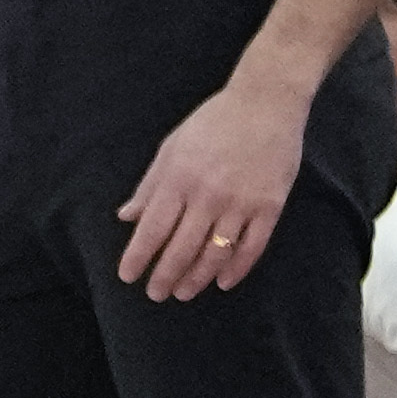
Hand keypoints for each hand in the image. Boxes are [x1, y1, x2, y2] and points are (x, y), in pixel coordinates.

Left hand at [113, 75, 308, 299]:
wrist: (266, 103)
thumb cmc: (214, 122)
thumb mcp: (172, 147)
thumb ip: (150, 185)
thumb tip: (126, 216)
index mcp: (179, 178)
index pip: (152, 228)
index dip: (138, 256)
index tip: (127, 277)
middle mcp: (208, 195)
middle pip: (182, 248)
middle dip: (165, 276)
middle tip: (156, 294)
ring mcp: (241, 202)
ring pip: (215, 253)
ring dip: (197, 278)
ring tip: (184, 293)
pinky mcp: (270, 206)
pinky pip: (252, 247)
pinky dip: (237, 269)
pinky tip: (223, 282)